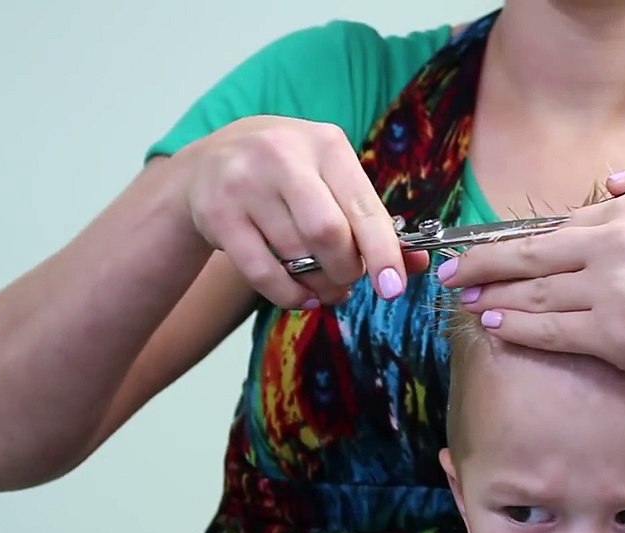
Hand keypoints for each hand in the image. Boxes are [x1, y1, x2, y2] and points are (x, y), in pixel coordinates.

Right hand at [178, 115, 429, 307]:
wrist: (207, 162)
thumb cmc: (287, 175)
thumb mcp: (331, 178)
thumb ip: (372, 219)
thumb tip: (416, 265)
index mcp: (326, 144)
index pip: (363, 207)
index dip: (383, 253)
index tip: (393, 287)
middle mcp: (282, 156)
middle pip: (328, 233)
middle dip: (347, 269)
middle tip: (349, 280)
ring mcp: (244, 183)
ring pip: (296, 255)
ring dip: (320, 285)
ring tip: (326, 286)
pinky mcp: (217, 213)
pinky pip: (262, 272)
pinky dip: (289, 295)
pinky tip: (301, 295)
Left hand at [436, 152, 624, 392]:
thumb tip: (615, 178)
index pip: (561, 224)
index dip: (519, 239)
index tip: (491, 247)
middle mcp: (614, 246)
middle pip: (529, 253)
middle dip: (481, 262)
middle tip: (447, 270)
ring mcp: (610, 292)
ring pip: (533, 293)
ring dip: (491, 295)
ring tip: (464, 297)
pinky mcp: (612, 336)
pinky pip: (549, 329)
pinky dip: (516, 326)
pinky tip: (495, 323)